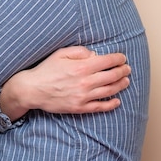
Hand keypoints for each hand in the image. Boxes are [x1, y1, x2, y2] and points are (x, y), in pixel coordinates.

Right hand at [0, 46, 130, 120]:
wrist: (33, 89)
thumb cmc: (46, 69)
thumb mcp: (61, 53)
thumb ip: (80, 52)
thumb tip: (95, 55)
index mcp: (81, 66)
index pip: (107, 61)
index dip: (118, 58)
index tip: (122, 57)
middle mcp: (85, 82)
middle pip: (112, 76)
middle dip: (122, 71)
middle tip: (127, 68)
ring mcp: (83, 96)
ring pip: (109, 91)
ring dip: (120, 85)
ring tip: (126, 81)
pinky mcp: (79, 108)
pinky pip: (99, 107)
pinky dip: (111, 104)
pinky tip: (117, 101)